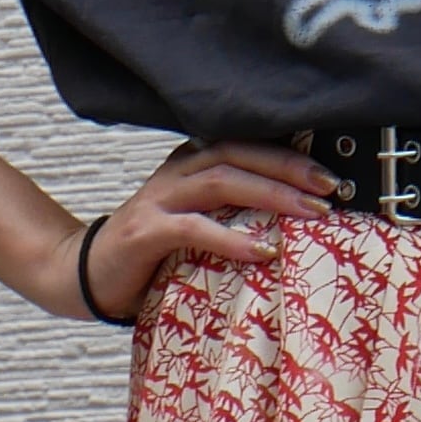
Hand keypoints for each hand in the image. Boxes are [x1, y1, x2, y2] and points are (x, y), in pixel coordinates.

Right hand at [52, 138, 343, 319]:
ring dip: (271, 194)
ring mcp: (160, 199)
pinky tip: (263, 250)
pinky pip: (194, 227)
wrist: (89, 275)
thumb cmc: (154, 255)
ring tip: (310, 212)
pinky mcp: (146, 231)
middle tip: (331, 188)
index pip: (246, 146)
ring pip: (222, 181)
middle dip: (289, 169)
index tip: (330, 175)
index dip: (289, 156)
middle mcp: (178, 173)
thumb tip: (295, 221)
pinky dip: (231, 238)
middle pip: (239, 154)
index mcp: (193, 165)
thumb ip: (234, 215)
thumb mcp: (200, 226)